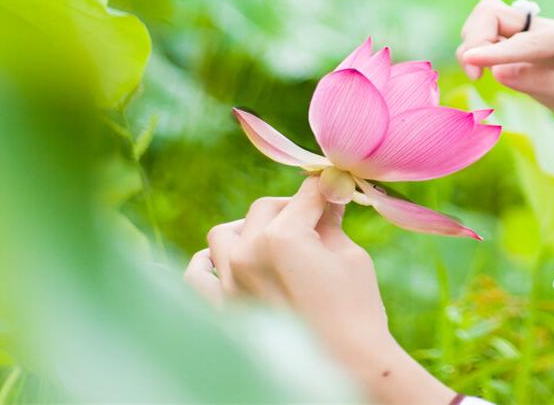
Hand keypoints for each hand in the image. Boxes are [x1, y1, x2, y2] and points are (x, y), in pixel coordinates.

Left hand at [186, 177, 462, 404]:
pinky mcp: (221, 309)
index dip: (324, 189)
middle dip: (291, 208)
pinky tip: (227, 261)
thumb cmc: (357, 310)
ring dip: (248, 230)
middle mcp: (247, 254)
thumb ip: (330, 223)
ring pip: (224, 235)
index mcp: (283, 237)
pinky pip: (196, 276)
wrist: (347, 365)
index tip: (335, 189)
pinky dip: (208, 263)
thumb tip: (325, 200)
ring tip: (272, 240)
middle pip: (265, 209)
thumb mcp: (351, 257)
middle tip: (316, 220)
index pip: (304, 194)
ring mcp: (229, 283)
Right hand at [454, 0, 553, 143]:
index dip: (498, 50)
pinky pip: (497, 44)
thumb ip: (549, 84)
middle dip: (476, 36)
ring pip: (492, 23)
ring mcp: (544, 41)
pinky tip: (483, 76)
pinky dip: (482, 54)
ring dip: (475, 42)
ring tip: (475, 75)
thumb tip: (499, 70)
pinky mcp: (534, 57)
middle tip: (473, 74)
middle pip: (497, 13)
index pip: (530, 37)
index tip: (471, 63)